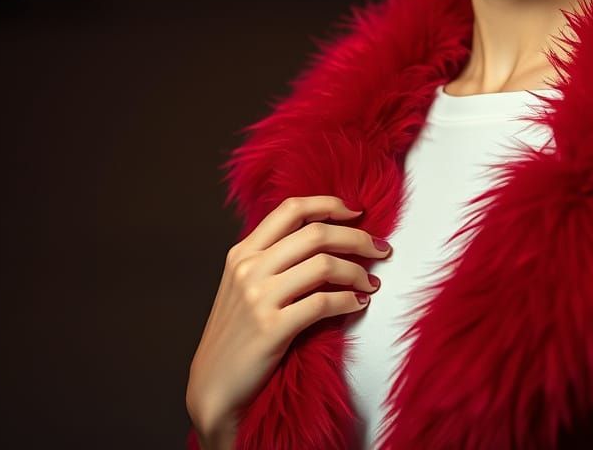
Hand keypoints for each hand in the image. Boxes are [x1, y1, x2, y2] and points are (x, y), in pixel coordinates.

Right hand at [186, 195, 390, 441]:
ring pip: (324, 264)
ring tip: (371, 282)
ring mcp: (258, 297)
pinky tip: (358, 304)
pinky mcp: (272, 328)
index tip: (356, 213)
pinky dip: (349, 300)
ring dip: (358, 271)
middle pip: (316, 233)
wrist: (213, 387)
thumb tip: (324, 233)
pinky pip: (323, 302)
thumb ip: (272, 257)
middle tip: (380, 249)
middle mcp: (249, 268)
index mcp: (243, 252)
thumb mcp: (243, 284)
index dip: (329, 205)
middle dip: (357, 238)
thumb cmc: (237, 334)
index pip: (291, 209)